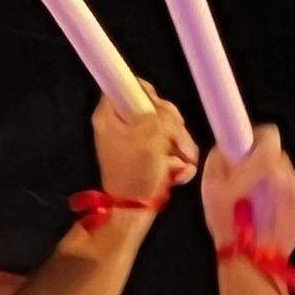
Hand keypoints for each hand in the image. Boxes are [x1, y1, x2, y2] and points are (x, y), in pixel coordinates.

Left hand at [90, 89, 197, 208]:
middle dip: (173, 127)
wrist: (134, 209)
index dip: (150, 95)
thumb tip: (167, 112)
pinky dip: (178, 159)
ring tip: (182, 165)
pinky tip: (178, 172)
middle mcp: (121, 123)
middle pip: (155, 108)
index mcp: (111, 114)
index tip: (161, 112)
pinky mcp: (149, 155)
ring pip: (167, 129)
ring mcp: (136, 140)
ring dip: (181, 147)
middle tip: (178, 144)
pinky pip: (170, 147)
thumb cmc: (135, 173)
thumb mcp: (149, 137)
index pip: (128, 85)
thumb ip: (160, 115)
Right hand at [200, 123, 294, 255]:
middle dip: (259, 159)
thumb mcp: (211, 184)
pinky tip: (263, 208)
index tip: (242, 145)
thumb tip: (229, 145)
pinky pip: (289, 189)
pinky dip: (277, 192)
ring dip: (268, 176)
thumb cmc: (227, 221)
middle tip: (242, 175)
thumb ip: (221, 157)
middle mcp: (290, 176)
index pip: (268, 134)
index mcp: (268, 166)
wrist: (254, 259)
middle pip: (275, 153)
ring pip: (283, 171)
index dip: (253, 136)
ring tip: (252, 196)